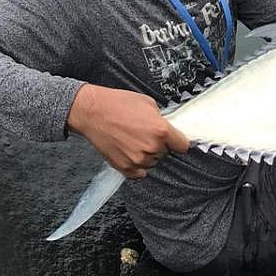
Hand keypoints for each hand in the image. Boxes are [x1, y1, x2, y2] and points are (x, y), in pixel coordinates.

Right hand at [67, 84, 188, 177]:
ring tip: (133, 139)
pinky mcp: (125, 168)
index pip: (183, 146)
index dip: (178, 141)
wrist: (93, 112)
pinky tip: (128, 150)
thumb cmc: (117, 104)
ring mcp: (138, 160)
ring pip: (152, 162)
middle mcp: (152, 147)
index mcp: (161, 131)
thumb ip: (161, 119)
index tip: (174, 140)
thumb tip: (167, 127)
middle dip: (159, 144)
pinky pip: (139, 172)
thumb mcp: (148, 103)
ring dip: (147, 154)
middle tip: (145, 133)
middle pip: (166, 153)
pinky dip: (136, 164)